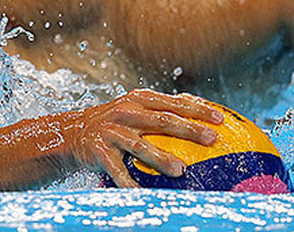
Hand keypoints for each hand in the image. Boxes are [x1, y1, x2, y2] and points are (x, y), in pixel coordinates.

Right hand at [66, 89, 221, 186]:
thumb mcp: (135, 108)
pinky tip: (143, 195)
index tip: (221, 120)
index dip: (197, 110)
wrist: (73, 133)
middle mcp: (125, 112)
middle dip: (188, 129)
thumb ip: (161, 109)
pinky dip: (130, 184)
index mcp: (138, 99)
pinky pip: (118, 171)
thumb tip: (201, 109)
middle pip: (162, 120)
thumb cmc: (115, 122)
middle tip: (212, 139)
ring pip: (140, 145)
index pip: (173, 103)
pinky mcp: (99, 151)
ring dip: (161, 158)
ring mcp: (111, 131)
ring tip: (181, 170)